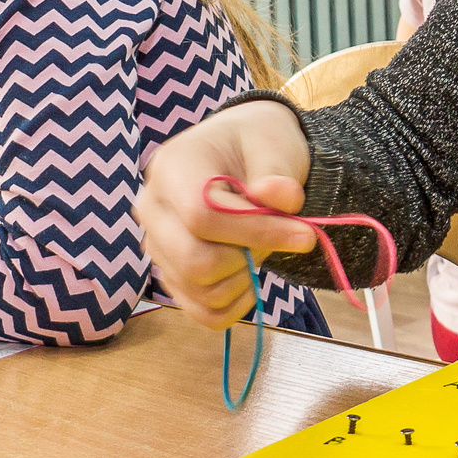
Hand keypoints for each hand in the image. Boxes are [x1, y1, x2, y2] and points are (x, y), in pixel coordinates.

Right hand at [138, 100, 315, 328]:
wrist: (242, 154)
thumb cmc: (256, 144)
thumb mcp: (274, 145)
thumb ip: (278, 174)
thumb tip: (283, 198)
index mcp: (171, 168)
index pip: (202, 216)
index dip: (256, 231)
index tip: (304, 234)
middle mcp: (153, 210)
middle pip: (194, 261)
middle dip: (250, 254)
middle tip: (280, 234)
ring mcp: (158, 247)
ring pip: (200, 291)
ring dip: (246, 277)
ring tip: (262, 244)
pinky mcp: (173, 276)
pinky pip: (203, 312)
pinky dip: (237, 303)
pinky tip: (253, 275)